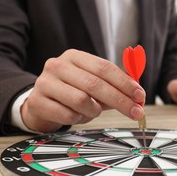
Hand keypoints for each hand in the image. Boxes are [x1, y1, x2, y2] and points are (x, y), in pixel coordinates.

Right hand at [21, 49, 145, 132]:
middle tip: (135, 112)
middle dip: (120, 100)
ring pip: (81, 100)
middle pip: (95, 84)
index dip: (125, 82)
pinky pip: (67, 115)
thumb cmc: (70, 93)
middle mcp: (58, 65)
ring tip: (92, 112)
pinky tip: (75, 115)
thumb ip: (112, 87)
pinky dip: (77, 119)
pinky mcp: (36, 102)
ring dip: (93, 111)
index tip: (140, 95)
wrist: (39, 103)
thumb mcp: (91, 85)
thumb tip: (137, 97)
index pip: (104, 67)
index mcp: (75, 57)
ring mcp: (44, 82)